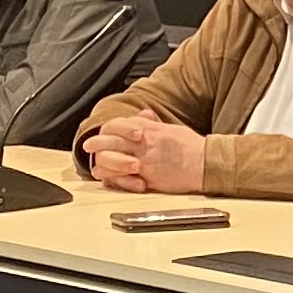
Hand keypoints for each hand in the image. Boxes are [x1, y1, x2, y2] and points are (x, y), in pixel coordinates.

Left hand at [85, 115, 205, 194]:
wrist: (205, 163)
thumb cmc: (191, 147)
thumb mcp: (171, 128)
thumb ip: (154, 123)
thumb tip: (143, 115)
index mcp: (150, 129)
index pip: (120, 124)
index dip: (108, 128)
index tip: (102, 132)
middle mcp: (144, 141)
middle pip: (111, 139)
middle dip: (96, 142)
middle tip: (88, 146)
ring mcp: (144, 158)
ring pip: (112, 157)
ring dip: (101, 160)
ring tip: (96, 165)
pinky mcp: (147, 175)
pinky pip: (123, 176)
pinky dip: (112, 177)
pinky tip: (107, 178)